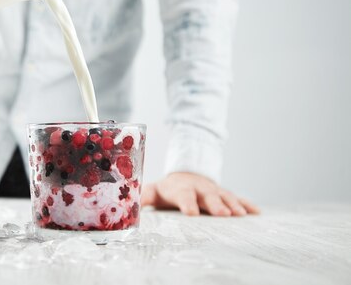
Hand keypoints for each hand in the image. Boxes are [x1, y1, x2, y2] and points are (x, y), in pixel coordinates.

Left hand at [140, 172, 259, 215]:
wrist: (187, 173)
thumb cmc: (169, 188)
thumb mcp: (156, 191)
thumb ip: (146, 197)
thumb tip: (132, 205)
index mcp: (181, 188)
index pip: (183, 195)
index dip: (187, 203)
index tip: (191, 213)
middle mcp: (199, 188)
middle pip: (208, 196)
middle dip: (216, 204)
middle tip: (223, 214)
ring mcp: (214, 190)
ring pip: (225, 196)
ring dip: (233, 205)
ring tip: (241, 215)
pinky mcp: (225, 193)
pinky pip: (238, 198)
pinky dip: (247, 204)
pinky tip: (256, 213)